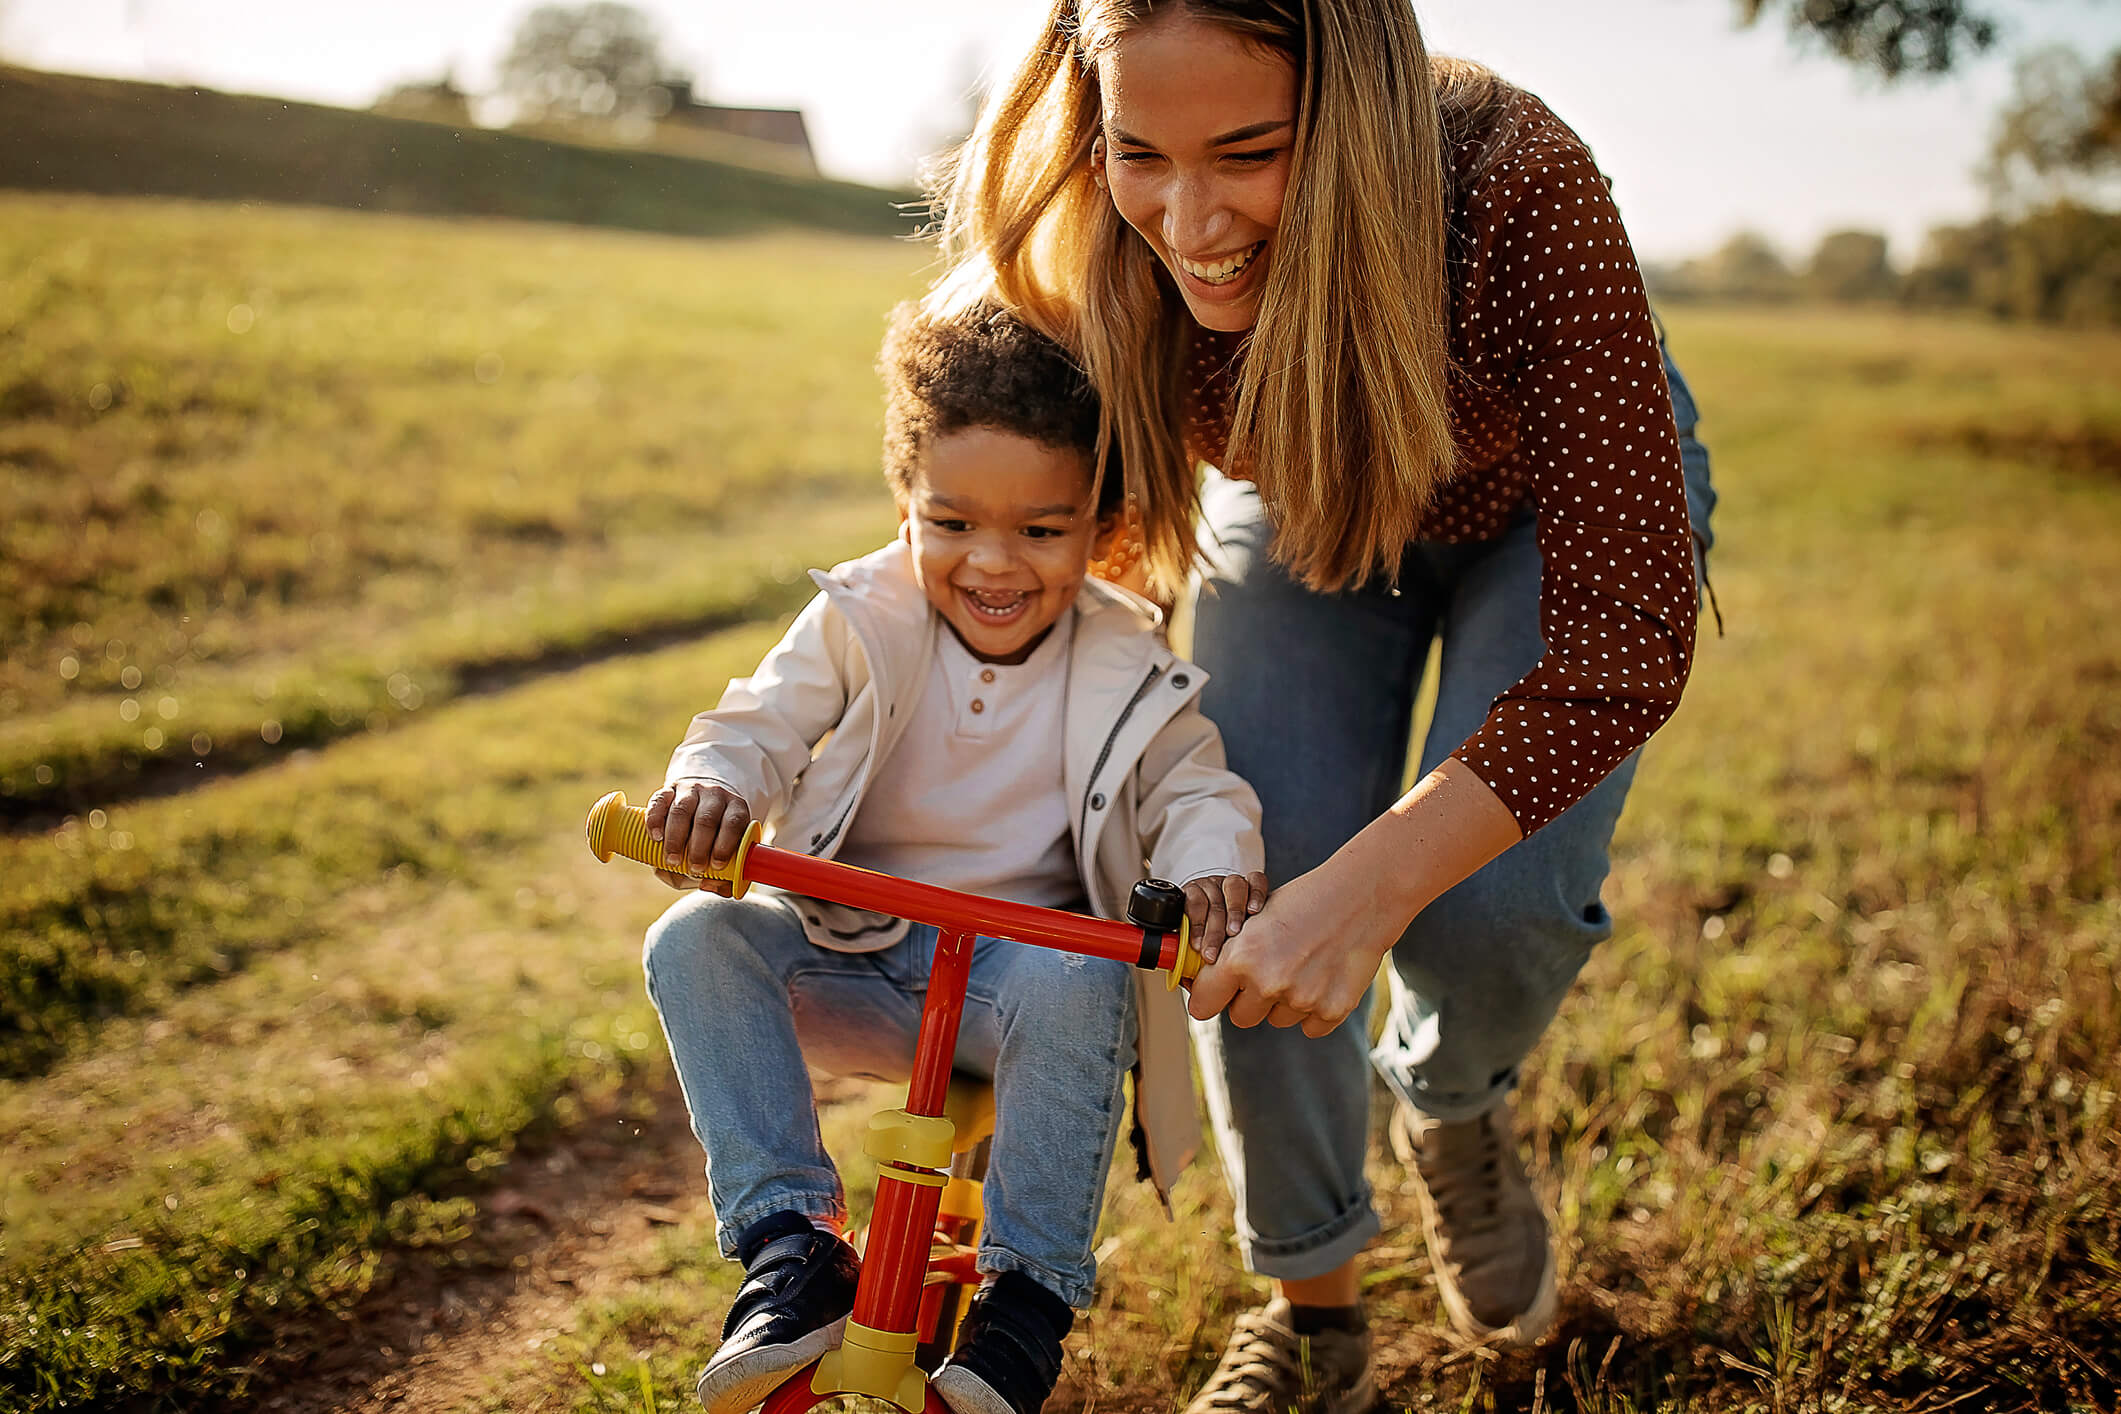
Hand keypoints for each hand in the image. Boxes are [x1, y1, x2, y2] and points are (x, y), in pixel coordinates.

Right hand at [644, 779, 751, 893]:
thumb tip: (707, 885)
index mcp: (736, 808)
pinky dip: (655, 820)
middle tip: (694, 868)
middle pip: (706, 819)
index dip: (725, 844)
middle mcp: (715, 795)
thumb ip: (723, 874)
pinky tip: (656, 838)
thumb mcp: (728, 850)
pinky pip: (659, 801)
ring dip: (676, 838)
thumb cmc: (717, 836)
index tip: (716, 865)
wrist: (703, 801)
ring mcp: (691, 790)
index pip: (734, 822)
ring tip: (672, 860)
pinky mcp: (668, 789)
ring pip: (682, 810)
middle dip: (699, 847)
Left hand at [1184, 856, 1405, 1037]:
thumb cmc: (1304, 901)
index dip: (1209, 997)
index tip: (1216, 993)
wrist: (1361, 897)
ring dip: (1284, 1001)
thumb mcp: (1255, 919)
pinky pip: (1309, 1026)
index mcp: (1240, 958)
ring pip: (1277, 1019)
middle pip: (1240, 1017)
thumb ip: (1231, 954)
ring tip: (1303, 965)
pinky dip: (1314, 1009)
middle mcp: (1268, 983)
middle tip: (1270, 970)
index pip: (1202, 1005)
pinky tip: (1323, 977)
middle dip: (1249, 999)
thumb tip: (1206, 982)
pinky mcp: (1332, 1011)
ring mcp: (1301, 1000)